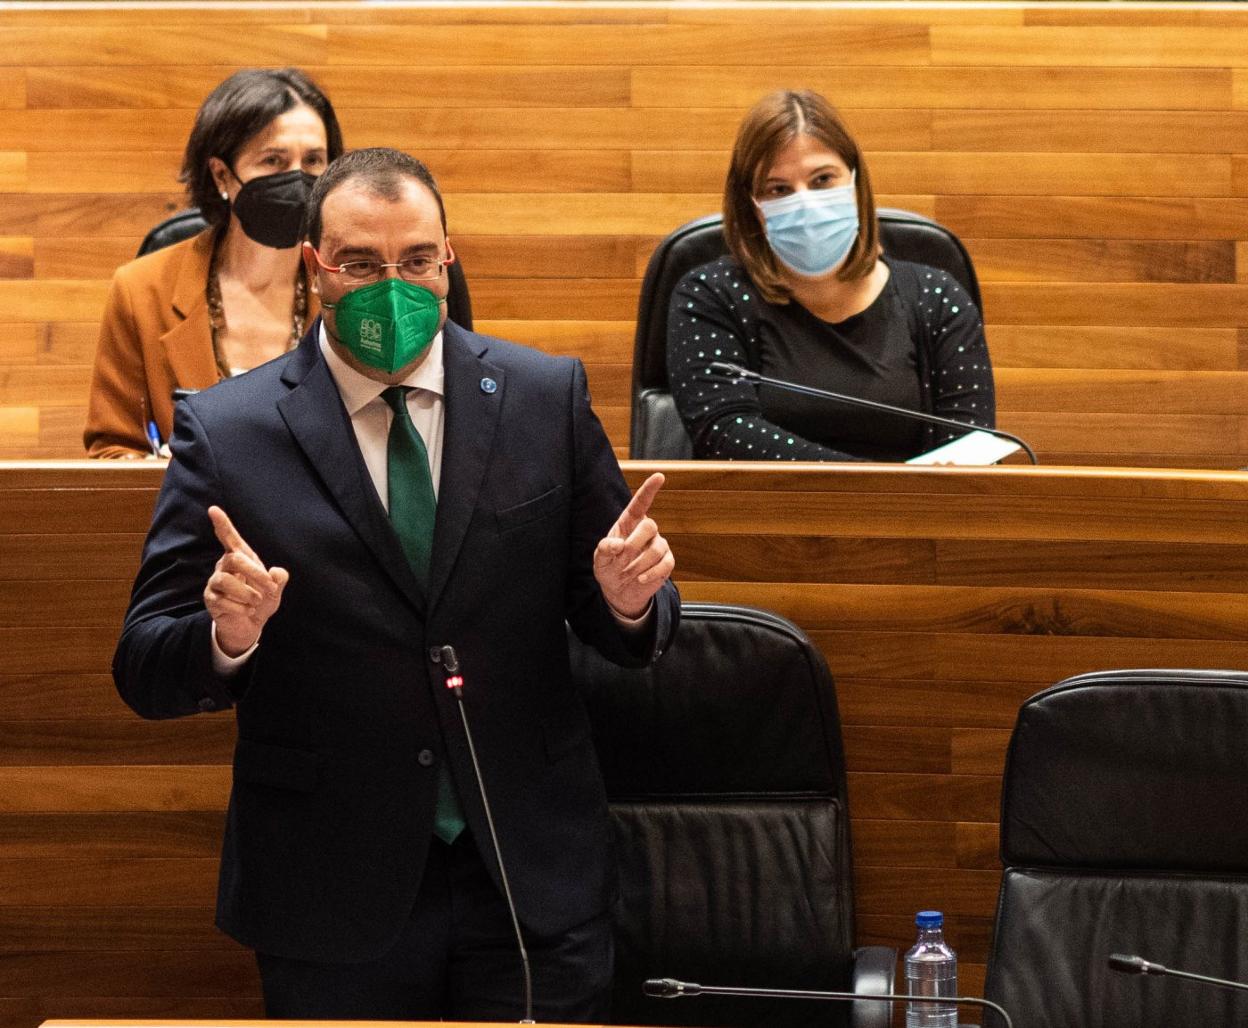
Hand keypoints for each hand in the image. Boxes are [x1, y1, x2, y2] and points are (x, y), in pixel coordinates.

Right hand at [203, 506, 288, 657]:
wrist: (249, 626)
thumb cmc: (260, 601)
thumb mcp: (274, 591)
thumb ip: (278, 580)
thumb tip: (277, 572)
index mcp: (240, 559)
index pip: (229, 538)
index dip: (223, 524)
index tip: (214, 509)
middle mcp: (224, 567)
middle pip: (234, 559)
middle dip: (255, 573)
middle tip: (271, 589)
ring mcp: (215, 583)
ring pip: (225, 581)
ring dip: (247, 593)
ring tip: (256, 603)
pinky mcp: (211, 599)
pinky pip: (223, 601)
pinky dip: (241, 608)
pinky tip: (248, 612)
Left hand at [593, 473, 674, 619]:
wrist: (619, 591)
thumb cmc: (609, 568)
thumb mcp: (599, 559)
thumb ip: (604, 549)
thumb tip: (619, 544)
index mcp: (629, 523)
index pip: (640, 503)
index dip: (649, 490)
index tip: (659, 476)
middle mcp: (646, 531)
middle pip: (650, 525)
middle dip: (634, 544)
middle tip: (621, 560)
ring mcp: (659, 545)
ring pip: (656, 549)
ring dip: (638, 565)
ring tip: (626, 574)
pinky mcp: (667, 562)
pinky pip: (665, 564)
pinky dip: (651, 574)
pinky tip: (640, 579)